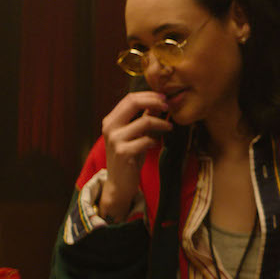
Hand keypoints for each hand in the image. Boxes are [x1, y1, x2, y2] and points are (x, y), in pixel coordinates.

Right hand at [99, 91, 172, 221]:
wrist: (119, 184)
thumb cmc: (130, 157)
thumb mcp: (137, 135)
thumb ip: (145, 118)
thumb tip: (160, 102)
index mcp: (111, 120)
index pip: (130, 98)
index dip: (149, 95)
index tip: (164, 98)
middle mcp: (110, 127)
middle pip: (133, 102)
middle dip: (154, 101)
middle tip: (168, 106)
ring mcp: (115, 140)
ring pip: (144, 122)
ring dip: (161, 123)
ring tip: (169, 127)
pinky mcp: (123, 152)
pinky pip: (145, 140)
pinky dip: (154, 140)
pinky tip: (156, 144)